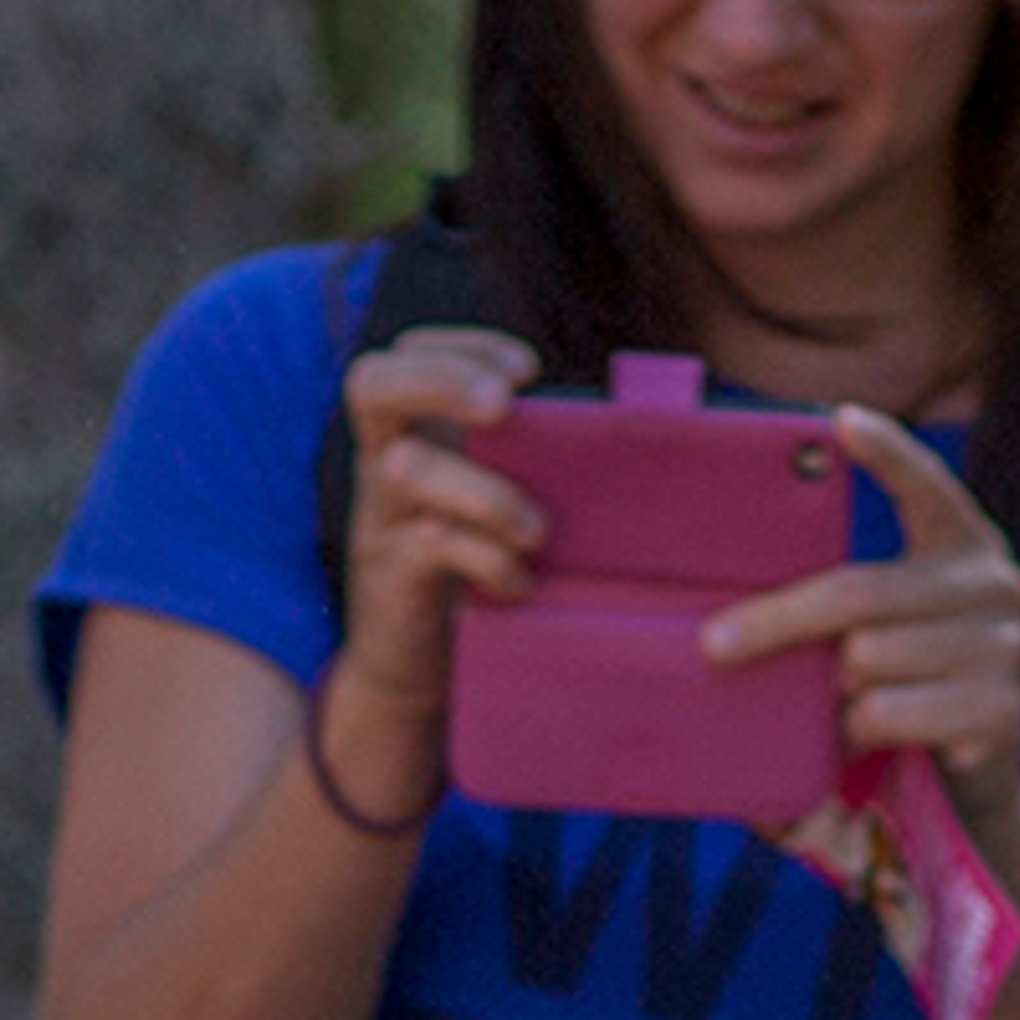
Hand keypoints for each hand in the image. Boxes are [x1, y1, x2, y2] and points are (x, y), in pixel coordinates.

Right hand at [326, 324, 546, 767]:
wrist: (412, 672)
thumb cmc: (474, 569)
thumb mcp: (489, 497)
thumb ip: (531, 453)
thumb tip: (646, 407)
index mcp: (411, 434)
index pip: (409, 353)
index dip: (463, 347)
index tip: (528, 373)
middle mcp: (380, 465)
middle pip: (373, 385)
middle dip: (444, 380)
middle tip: (506, 406)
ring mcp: (379, 520)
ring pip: (408, 469)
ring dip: (486, 491)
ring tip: (537, 530)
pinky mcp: (390, 578)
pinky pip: (433, 547)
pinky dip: (488, 560)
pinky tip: (522, 584)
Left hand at [707, 406, 1019, 832]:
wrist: (974, 799)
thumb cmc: (905, 706)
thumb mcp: (881, 644)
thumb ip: (843, 616)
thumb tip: (731, 625)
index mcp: (965, 549)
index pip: (927, 486)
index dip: (887, 453)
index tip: (839, 421)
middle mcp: (998, 583)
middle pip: (859, 593)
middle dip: (779, 621)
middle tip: (714, 645)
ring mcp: (1007, 645)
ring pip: (866, 661)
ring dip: (832, 701)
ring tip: (842, 718)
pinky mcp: (1000, 710)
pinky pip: (886, 714)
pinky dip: (857, 738)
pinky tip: (870, 747)